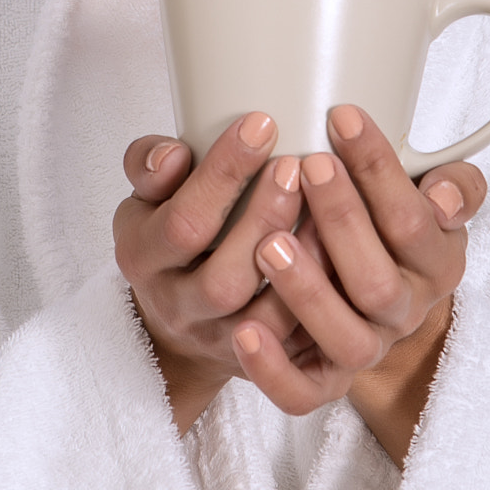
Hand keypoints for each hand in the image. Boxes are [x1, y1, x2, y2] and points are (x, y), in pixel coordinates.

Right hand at [115, 112, 330, 432]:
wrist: (176, 320)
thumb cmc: (171, 235)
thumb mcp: (146, 198)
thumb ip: (150, 165)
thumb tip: (175, 153)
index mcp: (142, 258)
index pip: (182, 222)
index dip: (221, 175)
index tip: (262, 123)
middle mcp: (179, 308)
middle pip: (223, 281)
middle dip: (265, 219)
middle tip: (299, 164)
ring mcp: (220, 343)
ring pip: (265, 323)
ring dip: (305, 267)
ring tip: (330, 210)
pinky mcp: (261, 366)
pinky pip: (297, 352)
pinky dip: (325, 303)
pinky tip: (347, 257)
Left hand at [235, 105, 483, 463]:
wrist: (374, 300)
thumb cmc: (394, 230)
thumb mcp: (434, 199)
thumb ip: (455, 184)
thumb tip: (444, 193)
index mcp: (436, 264)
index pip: (414, 220)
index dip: (379, 170)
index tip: (340, 117)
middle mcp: (404, 312)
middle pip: (377, 282)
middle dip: (342, 220)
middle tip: (304, 165)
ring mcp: (364, 350)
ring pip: (345, 339)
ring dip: (307, 293)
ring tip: (269, 243)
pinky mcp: (324, 383)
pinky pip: (302, 395)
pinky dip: (273, 369)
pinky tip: (243, 331)